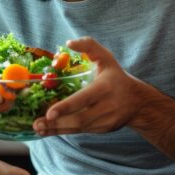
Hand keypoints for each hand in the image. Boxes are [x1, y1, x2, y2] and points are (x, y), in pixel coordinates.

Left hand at [33, 37, 148, 135]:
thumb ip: (89, 46)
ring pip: (78, 127)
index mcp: (105, 87)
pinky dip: (63, 132)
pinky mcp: (102, 129)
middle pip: (79, 118)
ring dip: (56, 129)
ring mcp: (105, 120)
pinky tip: (47, 131)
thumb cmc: (116, 77)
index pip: (84, 99)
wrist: (138, 102)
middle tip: (36, 123)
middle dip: (56, 123)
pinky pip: (80, 131)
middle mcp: (106, 106)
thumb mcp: (106, 58)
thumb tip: (69, 43)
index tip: (49, 113)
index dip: (66, 107)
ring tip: (38, 128)